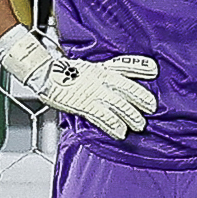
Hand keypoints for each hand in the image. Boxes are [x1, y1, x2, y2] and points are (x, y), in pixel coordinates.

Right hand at [1, 27, 160, 135]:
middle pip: (127, 88)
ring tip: (140, 125)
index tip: (154, 71)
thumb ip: (101, 73)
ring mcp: (93, 92)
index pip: (125, 65)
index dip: (140, 67)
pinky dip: (113, 125)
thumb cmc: (61, 72)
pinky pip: (103, 116)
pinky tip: (120, 133)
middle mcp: (100, 79)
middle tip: (152, 107)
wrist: (43, 74)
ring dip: (131, 116)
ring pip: (119, 105)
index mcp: (101, 69)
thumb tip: (114, 79)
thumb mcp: (85, 67)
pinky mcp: (85, 104)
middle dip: (141, 98)